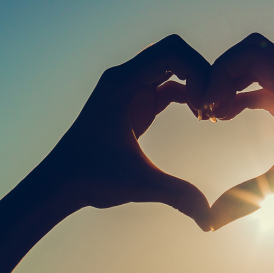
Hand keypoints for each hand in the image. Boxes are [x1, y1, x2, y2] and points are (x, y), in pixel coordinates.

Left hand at [37, 34, 211, 230]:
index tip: (206, 106)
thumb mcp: (138, 184)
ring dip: (196, 83)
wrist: (59, 183)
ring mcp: (130, 88)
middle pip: (175, 52)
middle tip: (213, 106)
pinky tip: (200, 117)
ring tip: (209, 114)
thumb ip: (177, 196)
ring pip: (174, 66)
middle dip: (202, 73)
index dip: (198, 71)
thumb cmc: (89, 178)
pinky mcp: (135, 102)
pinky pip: (170, 85)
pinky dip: (189, 94)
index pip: (171, 52)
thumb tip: (210, 221)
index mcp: (121, 84)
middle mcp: (125, 78)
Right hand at [205, 33, 273, 228]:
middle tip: (207, 104)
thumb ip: (244, 200)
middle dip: (223, 74)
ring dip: (232, 85)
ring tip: (213, 115)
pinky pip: (265, 89)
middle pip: (250, 54)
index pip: (249, 53)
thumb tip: (209, 223)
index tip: (208, 104)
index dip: (221, 71)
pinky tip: (228, 117)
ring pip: (257, 71)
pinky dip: (243, 96)